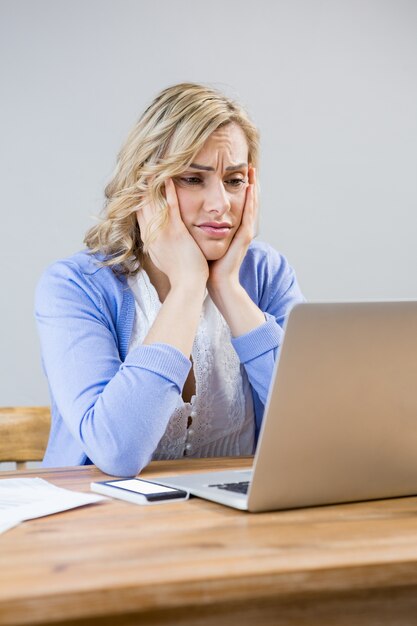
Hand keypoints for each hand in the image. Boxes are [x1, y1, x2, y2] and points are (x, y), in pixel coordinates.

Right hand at [136, 178, 208, 290]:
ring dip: (152, 184)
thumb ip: (158, 246)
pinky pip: (171, 207)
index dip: (137, 199)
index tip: (137, 185)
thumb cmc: (180, 274)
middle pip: (141, 206)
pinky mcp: (176, 232)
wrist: (187, 285)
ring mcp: (163, 233)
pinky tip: (169, 178)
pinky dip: (168, 192)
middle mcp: (152, 235)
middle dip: (140, 187)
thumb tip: (155, 242)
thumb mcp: (163, 258)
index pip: (139, 214)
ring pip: (153, 203)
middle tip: (141, 168)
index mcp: (149, 241)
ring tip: (151, 167)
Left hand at [206, 167, 264, 336]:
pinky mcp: (244, 237)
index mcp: (230, 228)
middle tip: (249, 165)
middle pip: (247, 201)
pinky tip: (251, 189)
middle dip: (249, 183)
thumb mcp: (202, 238)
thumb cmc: (206, 263)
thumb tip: (185, 211)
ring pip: (251, 205)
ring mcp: (244, 232)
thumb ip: (198, 225)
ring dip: (253, 188)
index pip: (236, 203)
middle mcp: (240, 228)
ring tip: (252, 172)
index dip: (237, 187)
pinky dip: (251, 201)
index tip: (235, 171)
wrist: (215, 281)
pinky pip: (249, 215)